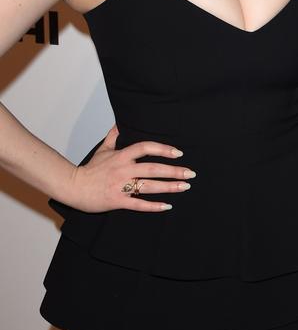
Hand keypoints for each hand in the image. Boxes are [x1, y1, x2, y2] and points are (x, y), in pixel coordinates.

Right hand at [67, 126, 194, 212]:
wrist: (74, 187)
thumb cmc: (89, 169)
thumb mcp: (102, 149)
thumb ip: (114, 136)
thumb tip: (120, 123)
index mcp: (121, 156)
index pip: (145, 148)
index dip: (163, 149)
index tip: (178, 153)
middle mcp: (123, 170)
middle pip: (153, 168)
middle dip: (174, 171)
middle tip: (190, 173)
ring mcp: (121, 186)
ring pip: (149, 186)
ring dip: (169, 187)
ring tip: (185, 187)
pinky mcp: (118, 201)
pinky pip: (139, 204)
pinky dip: (154, 206)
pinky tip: (167, 206)